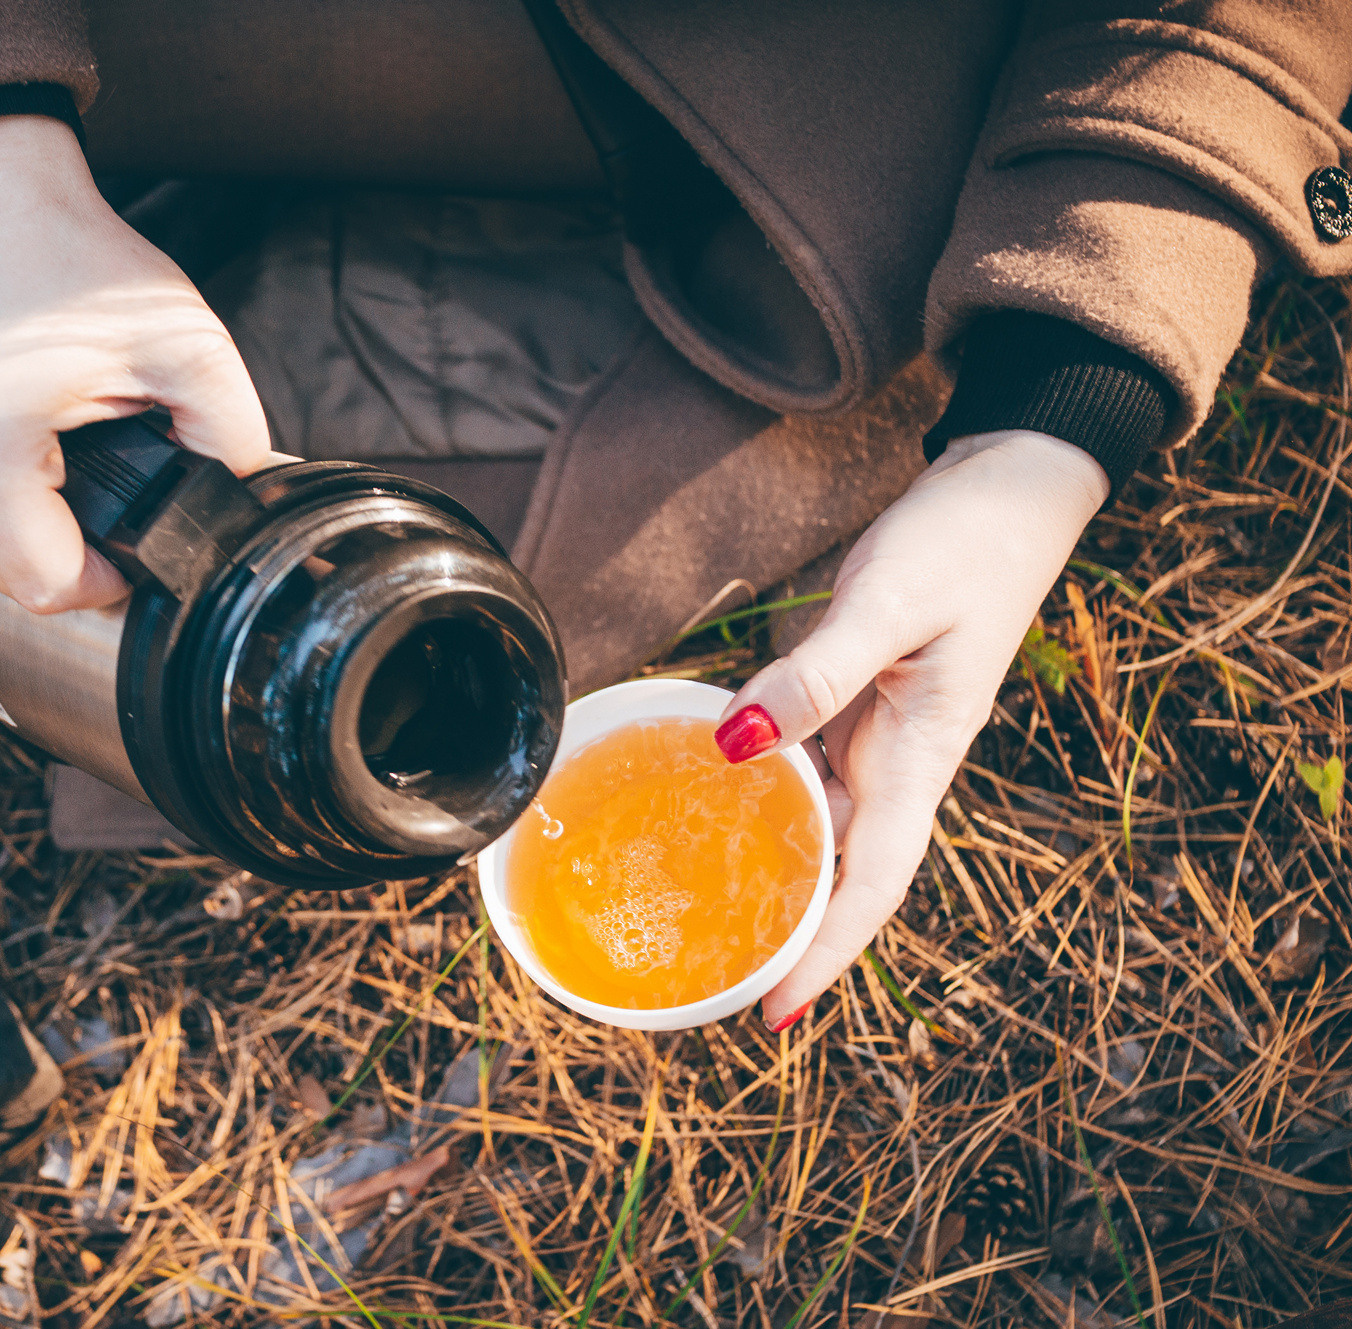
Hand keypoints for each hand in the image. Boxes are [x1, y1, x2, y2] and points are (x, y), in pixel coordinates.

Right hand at [0, 116, 271, 611]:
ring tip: (82, 475)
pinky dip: (6, 513)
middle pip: (10, 582)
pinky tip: (43, 467)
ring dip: (40, 540)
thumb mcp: (187, 343)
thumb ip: (231, 438)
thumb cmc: (77, 259)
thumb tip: (241, 509)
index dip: (110, 583)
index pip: (48, 582)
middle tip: (121, 508)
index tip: (141, 543)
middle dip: (77, 563)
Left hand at [715, 430, 1110, 1029]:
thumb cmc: (965, 544)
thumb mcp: (889, 603)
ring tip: (704, 915)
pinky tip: (717, 805)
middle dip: (788, 934)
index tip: (777, 1014)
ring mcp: (881, 735)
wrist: (1010, 494)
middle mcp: (901, 762)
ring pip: (821, 826)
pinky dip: (767, 799)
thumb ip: (818, 673)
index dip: (826, 953)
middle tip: (711, 982)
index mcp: (923, 757)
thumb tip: (738, 742)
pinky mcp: (860, 703)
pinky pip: (808, 770)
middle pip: (841, 873)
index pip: (874, 884)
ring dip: (774, 872)